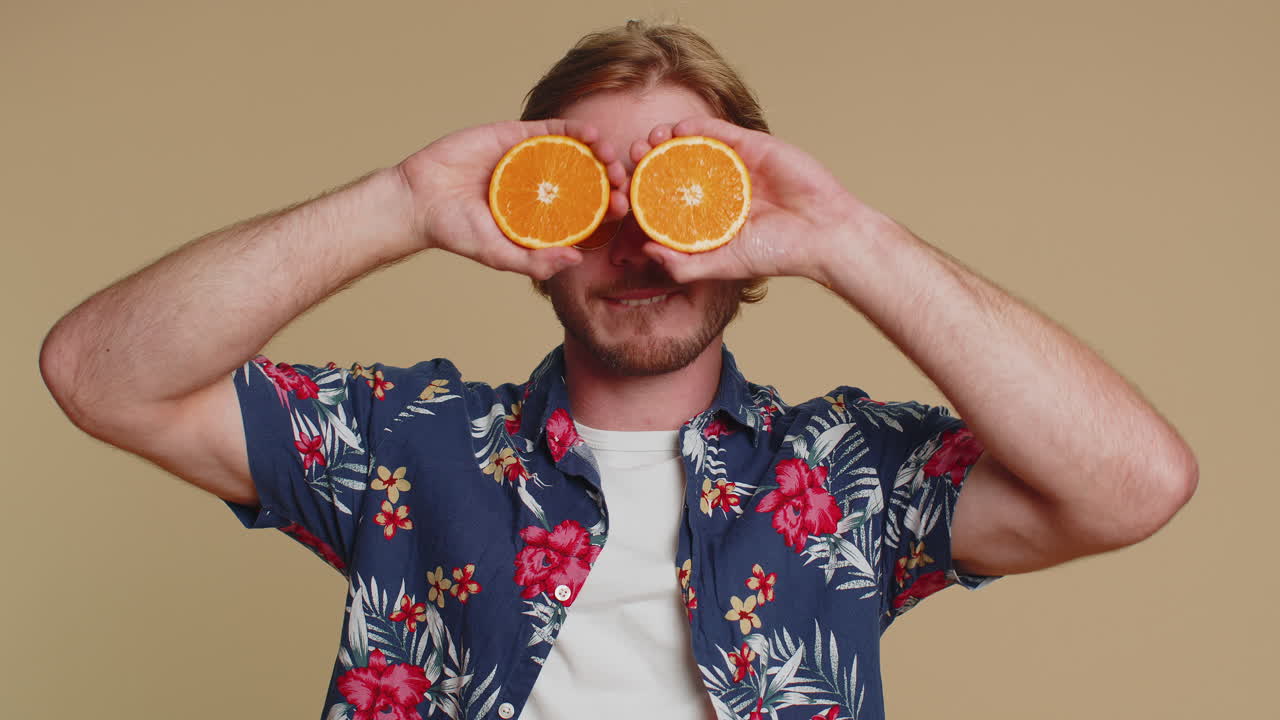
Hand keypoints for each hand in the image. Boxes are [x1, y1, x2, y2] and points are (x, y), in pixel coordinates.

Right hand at [398, 120, 628, 279]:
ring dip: (598, 153)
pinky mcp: (516, 136)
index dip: (607, 209)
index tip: (624, 208)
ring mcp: (530, 160)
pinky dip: (574, 130)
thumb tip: (576, 260)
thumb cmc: (457, 232)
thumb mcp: (500, 255)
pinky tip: (592, 134)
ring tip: (613, 158)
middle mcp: (541, 187)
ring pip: (574, 153)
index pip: (585, 212)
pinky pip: (551, 130)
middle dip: (609, 180)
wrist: (419, 198)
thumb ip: (535, 261)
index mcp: (542, 216)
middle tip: (624, 182)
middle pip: (587, 181)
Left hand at [627, 117, 885, 285]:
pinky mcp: (753, 147)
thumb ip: (684, 264)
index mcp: (709, 214)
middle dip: (648, 161)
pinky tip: (677, 129)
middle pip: (674, 168)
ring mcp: (735, 165)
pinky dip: (697, 128)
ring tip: (646, 141)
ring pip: (692, 146)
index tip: (622, 188)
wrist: (823, 235)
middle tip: (629, 157)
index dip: (643, 191)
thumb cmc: (777, 254)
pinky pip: (720, 133)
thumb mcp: (723, 265)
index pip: (668, 199)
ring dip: (666, 140)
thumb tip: (645, 252)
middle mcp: (718, 187)